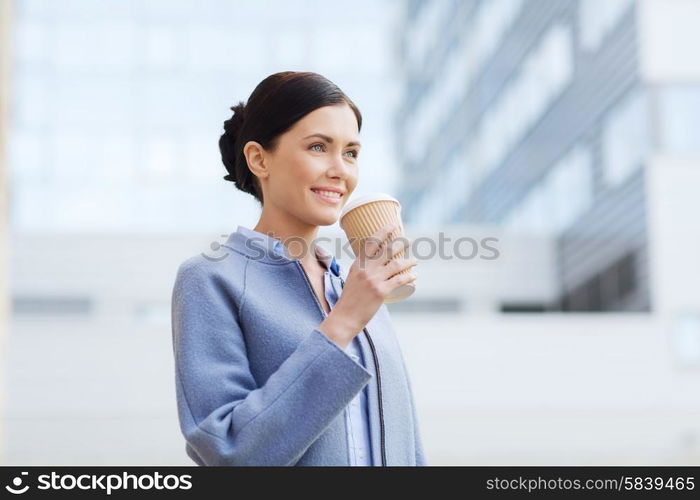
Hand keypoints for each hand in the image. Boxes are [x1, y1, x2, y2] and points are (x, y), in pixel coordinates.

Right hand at [318, 222, 416, 347]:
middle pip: (387, 250)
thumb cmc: (349, 300)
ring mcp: (374, 280)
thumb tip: (376, 264)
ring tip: (415, 260)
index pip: (371, 243)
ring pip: (396, 264)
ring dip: (408, 261)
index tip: (392, 225)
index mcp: (357, 265)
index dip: (383, 232)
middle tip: (408, 239)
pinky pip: (399, 280)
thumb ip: (363, 270)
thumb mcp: (352, 279)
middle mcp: (366, 269)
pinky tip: (414, 275)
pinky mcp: (381, 291)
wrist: (345, 317)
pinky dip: (409, 276)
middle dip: (400, 242)